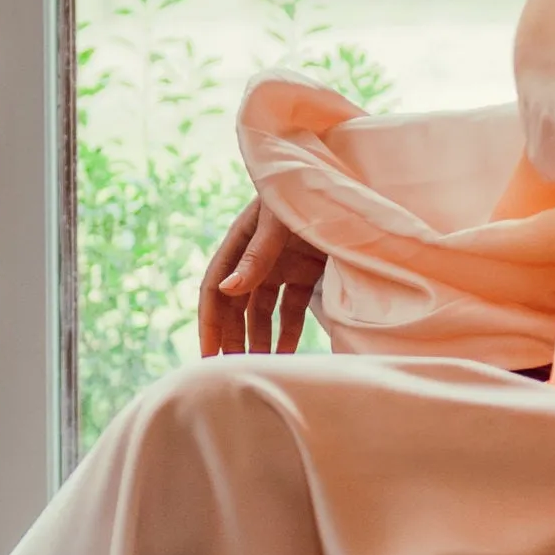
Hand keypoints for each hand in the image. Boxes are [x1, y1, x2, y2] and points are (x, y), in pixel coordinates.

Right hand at [198, 199, 326, 357]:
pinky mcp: (305, 272)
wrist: (345, 183)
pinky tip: (287, 354)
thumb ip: (255, 256)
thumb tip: (226, 291)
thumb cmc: (303, 191)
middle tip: (232, 371)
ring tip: (259, 367)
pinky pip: (290, 308)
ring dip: (259, 338)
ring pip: (262, 311)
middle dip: (232, 337)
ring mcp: (280, 266)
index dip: (210, 322)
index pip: (215, 288)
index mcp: (239, 241)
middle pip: (236, 305)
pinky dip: (288, 331)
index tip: (208, 355)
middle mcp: (255, 257)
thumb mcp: (277, 222)